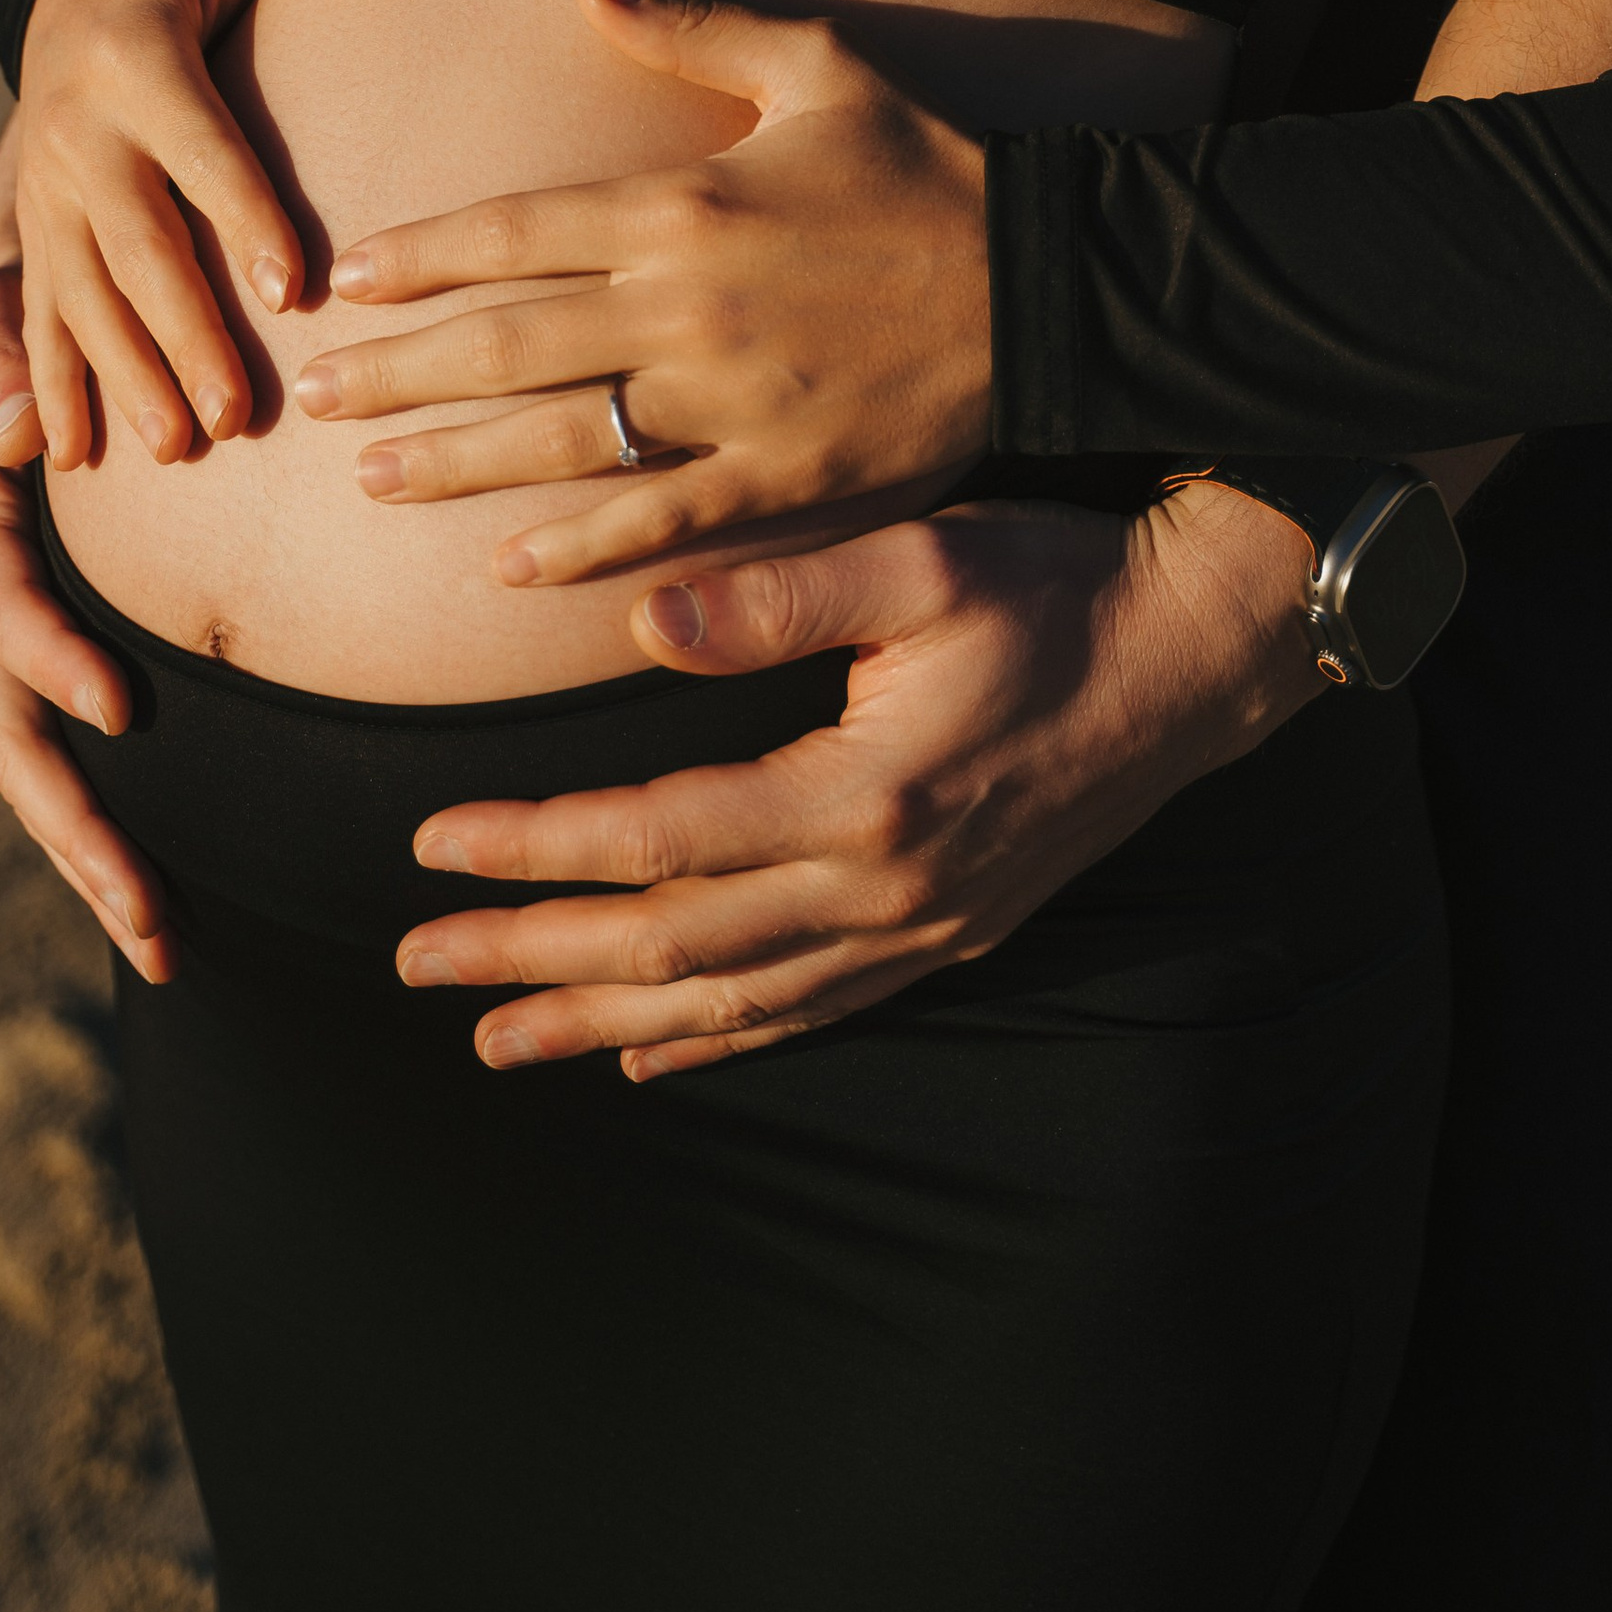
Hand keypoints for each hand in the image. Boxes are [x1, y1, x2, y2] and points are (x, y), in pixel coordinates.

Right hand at [0, 275, 174, 984]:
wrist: (6, 308)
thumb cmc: (7, 305)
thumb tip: (19, 421)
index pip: (0, 611)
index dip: (50, 661)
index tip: (119, 706)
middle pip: (12, 737)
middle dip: (76, 830)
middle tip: (149, 915)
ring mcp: (4, 638)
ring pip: (36, 769)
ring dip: (94, 858)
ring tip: (164, 944)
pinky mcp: (44, 650)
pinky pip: (64, 747)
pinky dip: (104, 820)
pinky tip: (161, 891)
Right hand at [17, 0, 366, 468]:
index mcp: (133, 57)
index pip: (199, 147)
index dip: (244, 215)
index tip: (291, 290)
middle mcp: (76, 129)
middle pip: (136, 243)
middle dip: (184, 333)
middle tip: (235, 415)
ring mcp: (45, 186)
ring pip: (83, 294)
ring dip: (125, 376)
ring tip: (178, 447)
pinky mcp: (34, 225)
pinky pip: (39, 312)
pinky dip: (53, 385)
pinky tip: (73, 455)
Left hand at [294, 0, 991, 580]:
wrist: (1052, 281)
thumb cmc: (928, 165)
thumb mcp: (818, 66)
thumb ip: (691, 24)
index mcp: (686, 201)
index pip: (515, 228)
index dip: (418, 256)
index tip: (344, 280)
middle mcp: (690, 305)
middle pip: (509, 342)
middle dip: (397, 370)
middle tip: (309, 393)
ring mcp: (734, 401)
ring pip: (562, 438)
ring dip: (455, 463)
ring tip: (370, 479)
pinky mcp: (786, 477)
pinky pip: (660, 522)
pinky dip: (579, 550)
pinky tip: (506, 571)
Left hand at [393, 481, 1319, 1076]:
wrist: (1196, 653)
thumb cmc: (1056, 586)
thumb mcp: (923, 558)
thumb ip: (777, 594)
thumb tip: (643, 621)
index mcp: (862, 796)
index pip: (656, 837)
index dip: (533, 847)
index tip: (429, 843)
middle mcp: (884, 888)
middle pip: (671, 944)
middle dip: (534, 957)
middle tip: (415, 963)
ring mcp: (919, 928)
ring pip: (729, 998)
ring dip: (603, 1019)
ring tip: (494, 1037)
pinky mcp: (948, 934)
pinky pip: (810, 1010)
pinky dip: (717, 1037)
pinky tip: (648, 1053)